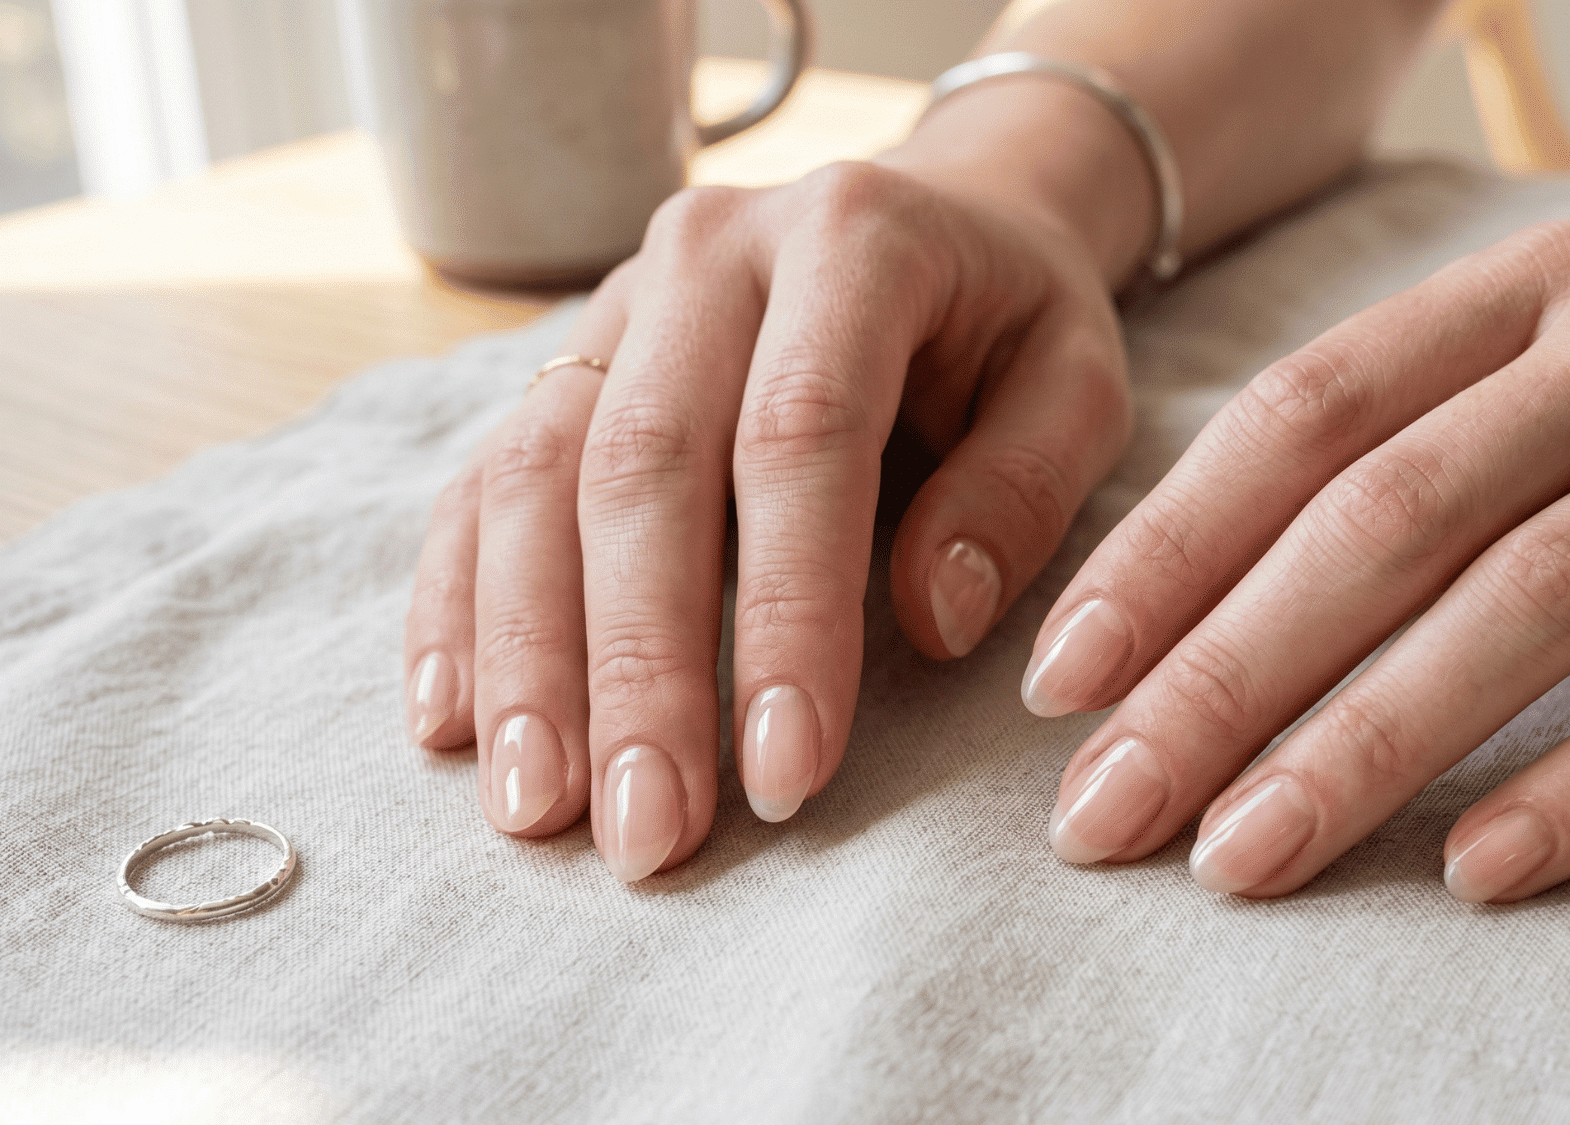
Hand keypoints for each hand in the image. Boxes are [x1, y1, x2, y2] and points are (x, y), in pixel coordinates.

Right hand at [403, 159, 1129, 878]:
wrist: (939, 215)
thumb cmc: (1011, 323)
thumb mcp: (1077, 385)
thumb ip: (1020, 491)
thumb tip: (928, 622)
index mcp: (850, 240)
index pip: (799, 437)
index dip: (787, 615)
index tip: (788, 774)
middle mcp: (706, 255)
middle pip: (639, 469)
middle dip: (635, 670)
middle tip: (645, 835)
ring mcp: (613, 305)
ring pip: (531, 480)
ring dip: (525, 658)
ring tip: (534, 810)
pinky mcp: (560, 365)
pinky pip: (477, 482)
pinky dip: (459, 605)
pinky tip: (450, 721)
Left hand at [1028, 221, 1569, 900]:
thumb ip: (1419, 437)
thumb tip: (1204, 586)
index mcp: (1534, 289)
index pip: (1307, 415)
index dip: (1170, 547)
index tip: (1063, 678)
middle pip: (1391, 516)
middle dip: (1225, 673)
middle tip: (1109, 811)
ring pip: (1536, 598)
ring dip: (1370, 740)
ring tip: (1244, 859)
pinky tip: (1484, 869)